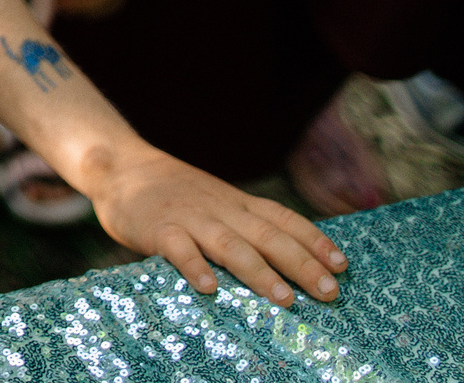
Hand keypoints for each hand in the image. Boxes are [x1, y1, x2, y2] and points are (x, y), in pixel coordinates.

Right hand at [83, 144, 346, 305]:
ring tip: (285, 299)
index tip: (341, 265)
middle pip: (267, 236)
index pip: (283, 219)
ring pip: (230, 245)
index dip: (314, 241)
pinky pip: (178, 249)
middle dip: (301, 264)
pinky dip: (194, 266)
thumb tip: (288, 255)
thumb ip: (244, 222)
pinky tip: (209, 289)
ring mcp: (189, 217)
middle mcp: (220, 209)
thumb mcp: (216, 199)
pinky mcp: (158, 228)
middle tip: (329, 292)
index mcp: (236, 203)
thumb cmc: (174, 191)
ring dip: (260, 272)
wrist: (121, 164)